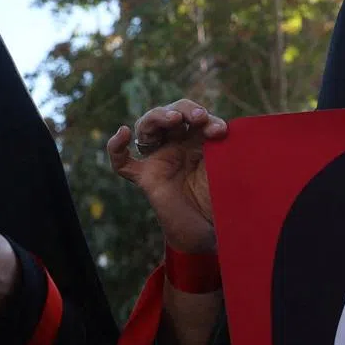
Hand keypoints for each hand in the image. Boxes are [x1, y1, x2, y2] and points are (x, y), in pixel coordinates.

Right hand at [107, 99, 228, 254]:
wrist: (209, 234)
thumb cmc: (221, 201)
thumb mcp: (227, 170)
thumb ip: (224, 150)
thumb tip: (229, 130)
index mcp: (198, 141)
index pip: (195, 117)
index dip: (206, 118)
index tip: (221, 131)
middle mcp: (177, 146)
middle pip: (170, 113)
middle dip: (184, 110)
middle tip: (199, 118)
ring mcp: (159, 160)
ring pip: (147, 127)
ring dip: (158, 117)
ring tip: (174, 118)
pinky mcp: (146, 178)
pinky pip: (123, 163)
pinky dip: (116, 147)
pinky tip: (122, 132)